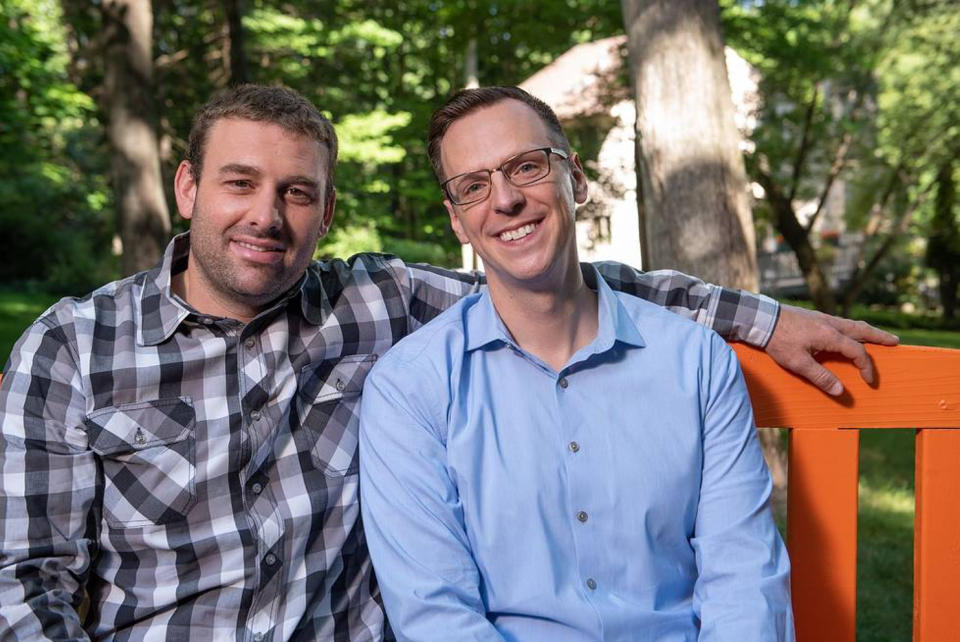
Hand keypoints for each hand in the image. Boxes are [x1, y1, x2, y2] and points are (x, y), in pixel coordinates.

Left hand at [764, 304, 899, 395]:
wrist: (762, 318)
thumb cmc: (778, 341)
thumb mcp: (797, 362)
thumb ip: (820, 377)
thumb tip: (839, 391)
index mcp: (830, 336)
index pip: (857, 352)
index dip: (866, 367)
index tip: (869, 380)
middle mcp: (831, 324)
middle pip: (862, 330)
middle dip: (879, 337)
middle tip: (895, 342)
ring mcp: (823, 318)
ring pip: (852, 324)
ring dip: (867, 330)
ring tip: (877, 336)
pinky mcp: (814, 316)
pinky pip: (841, 322)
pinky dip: (852, 327)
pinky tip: (848, 331)